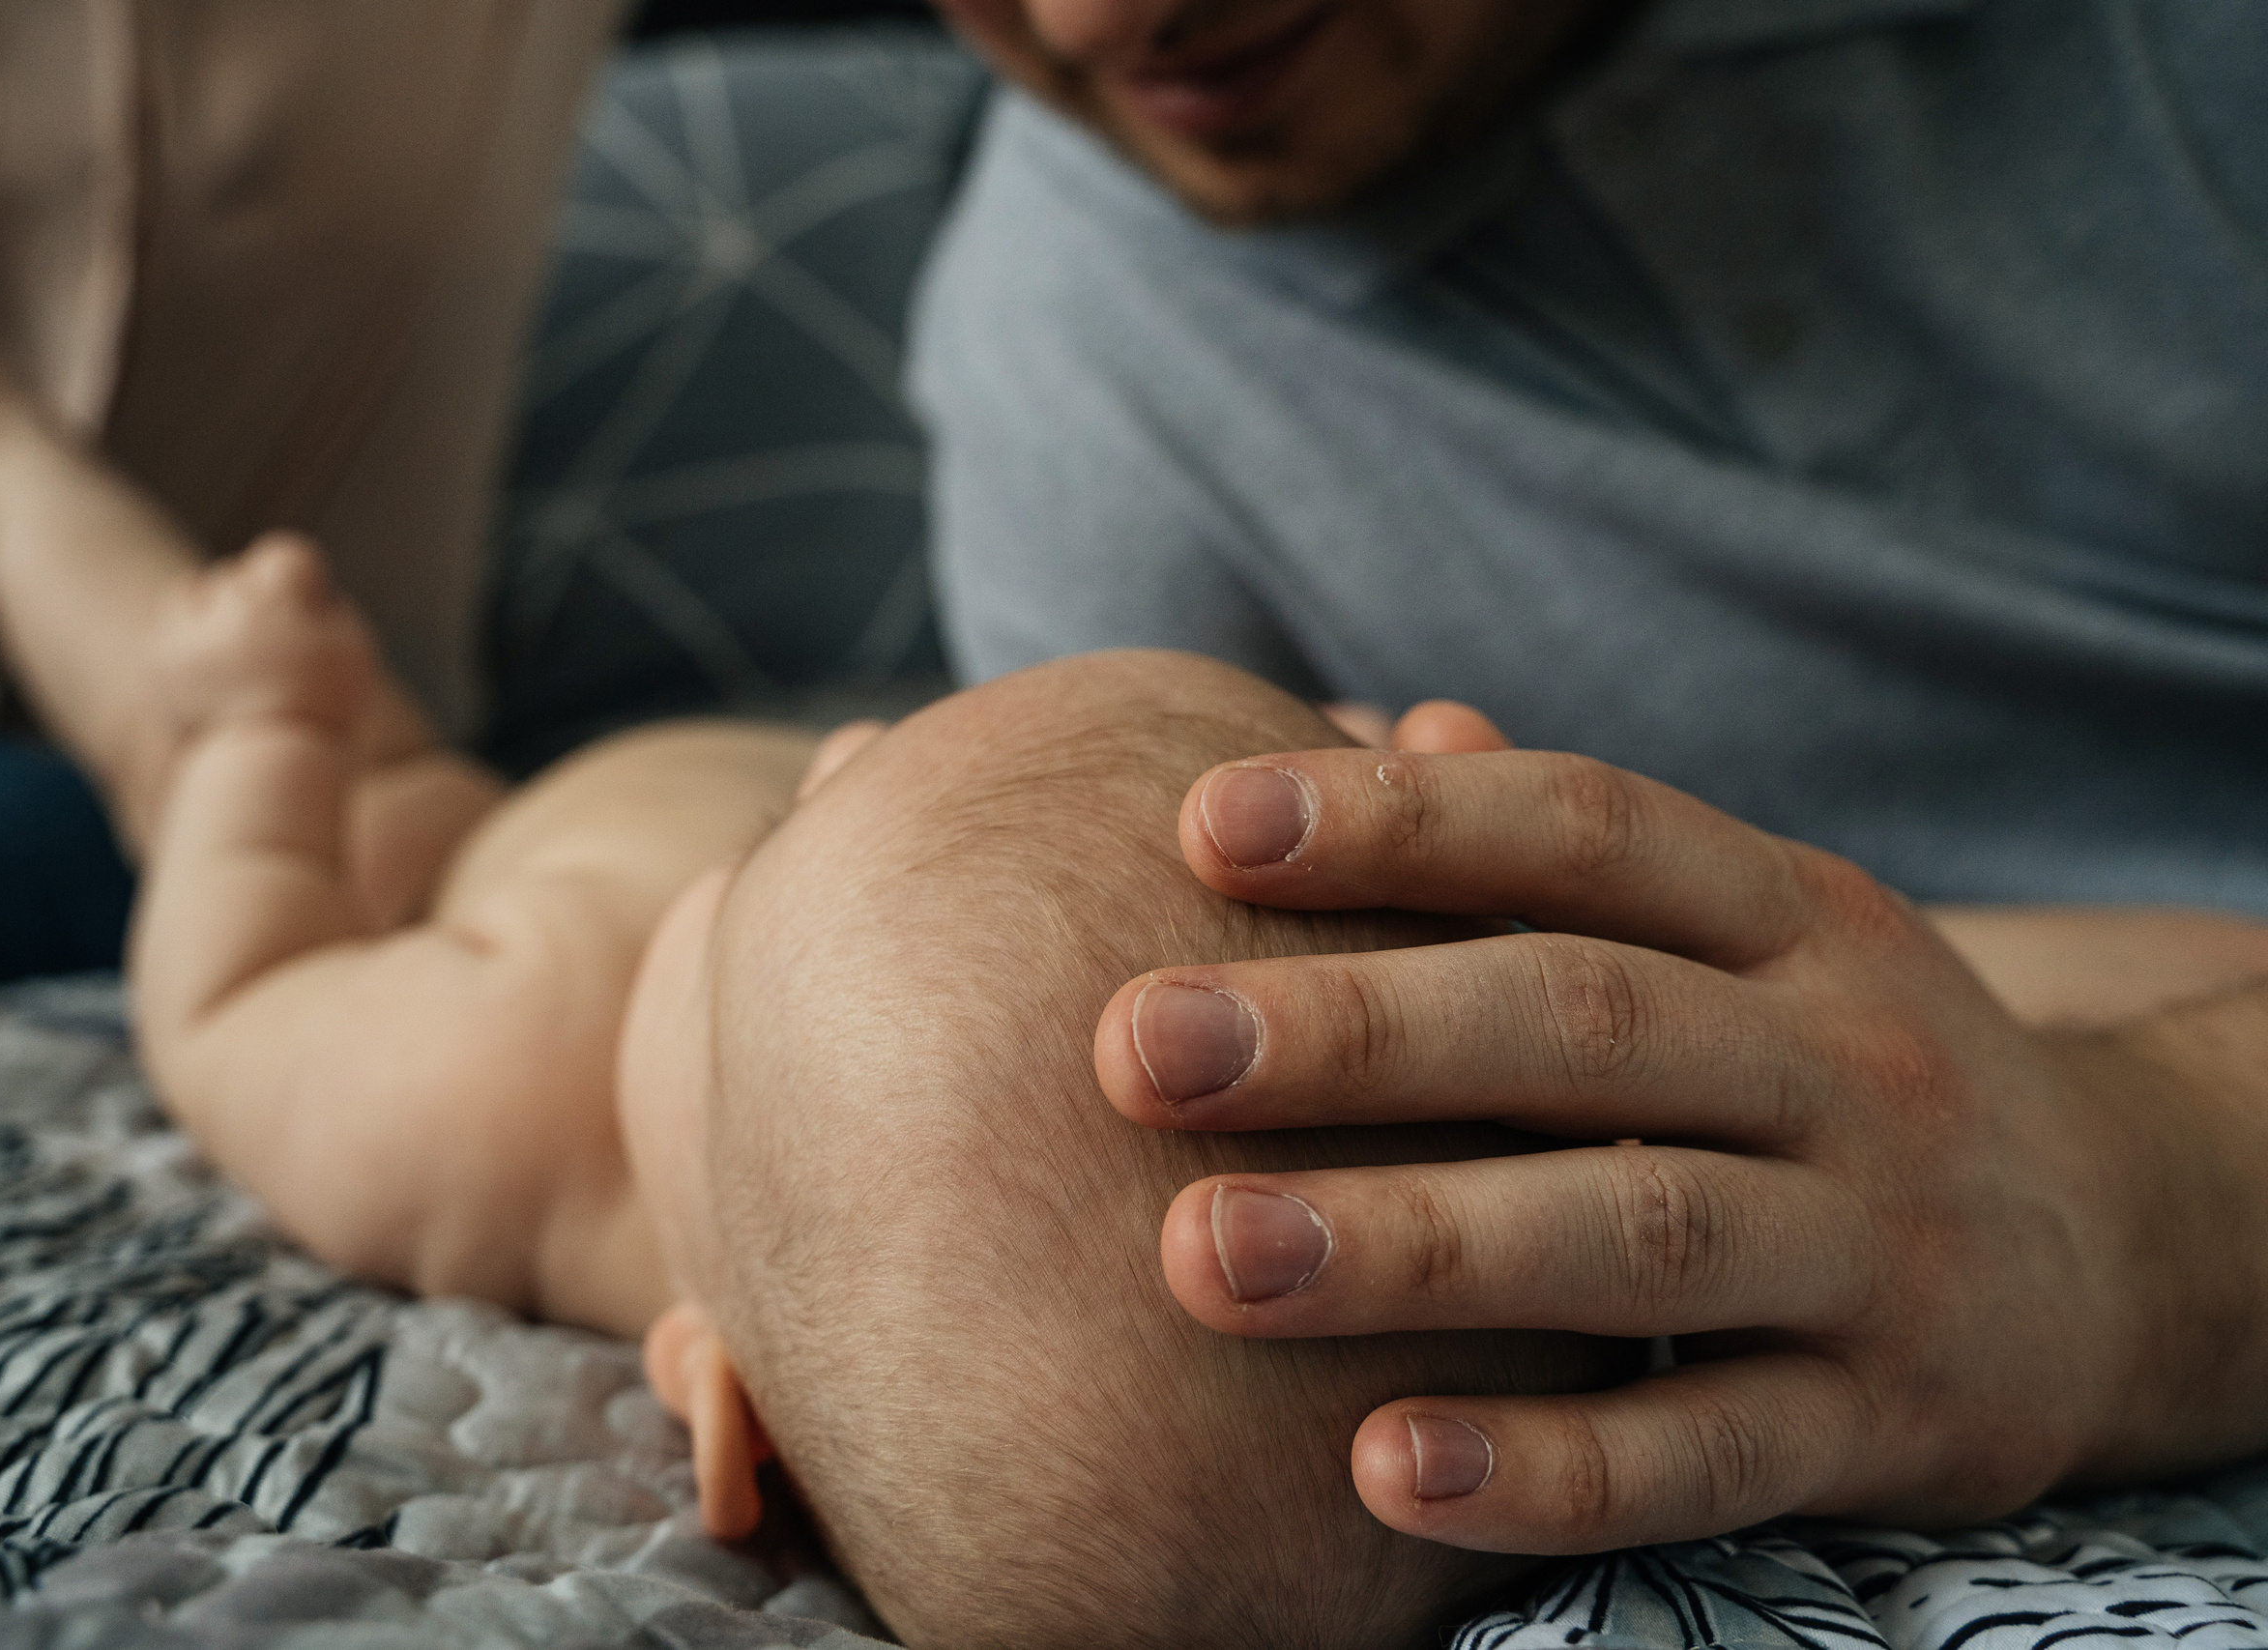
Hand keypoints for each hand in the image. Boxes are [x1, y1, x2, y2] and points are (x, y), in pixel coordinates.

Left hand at [1094, 733, 2267, 1552]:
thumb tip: (1388, 722)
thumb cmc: (1835, 1061)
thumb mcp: (1751, 930)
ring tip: (1204, 1253)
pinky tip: (1379, 1470)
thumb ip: (1568, 849)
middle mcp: (1844, 1059)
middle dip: (1356, 1035)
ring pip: (1636, 1235)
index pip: (1588, 831)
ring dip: (1415, 1248)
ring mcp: (1879, 1246)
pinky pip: (1710, 1450)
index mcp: (1788, 914)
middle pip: (1588, 1023)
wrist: (2130, 1243)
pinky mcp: (1892, 1424)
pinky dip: (1552, 1466)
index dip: (1401, 820)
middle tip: (1139, 1048)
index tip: (1202, 825)